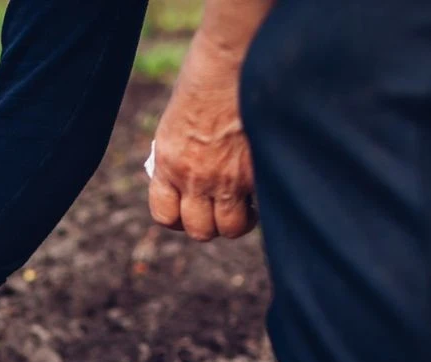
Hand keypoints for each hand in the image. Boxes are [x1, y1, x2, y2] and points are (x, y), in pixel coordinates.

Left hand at [149, 29, 256, 241]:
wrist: (231, 61)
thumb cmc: (204, 82)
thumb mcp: (176, 125)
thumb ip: (180, 158)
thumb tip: (190, 184)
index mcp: (168, 165)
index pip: (164, 216)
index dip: (178, 221)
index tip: (190, 212)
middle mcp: (194, 178)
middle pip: (199, 230)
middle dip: (211, 226)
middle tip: (223, 210)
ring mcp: (228, 179)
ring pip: (232, 227)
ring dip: (240, 221)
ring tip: (249, 206)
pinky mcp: (257, 172)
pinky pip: (261, 205)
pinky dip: (265, 202)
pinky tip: (266, 186)